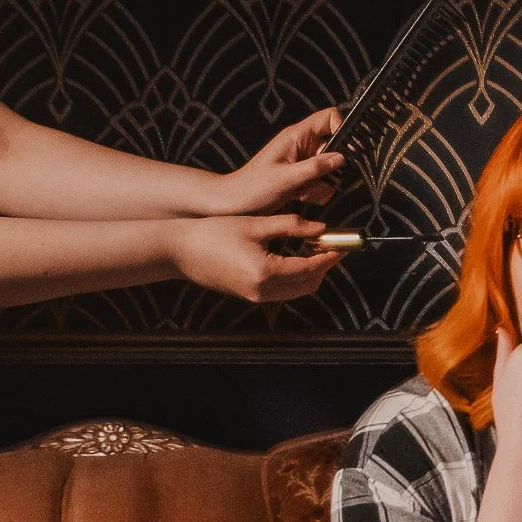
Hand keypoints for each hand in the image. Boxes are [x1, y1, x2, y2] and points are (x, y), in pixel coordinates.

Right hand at [169, 213, 342, 301]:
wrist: (181, 251)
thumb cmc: (214, 232)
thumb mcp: (255, 224)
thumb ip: (291, 226)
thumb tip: (320, 228)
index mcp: (266, 272)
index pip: (309, 268)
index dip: (328, 257)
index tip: (340, 245)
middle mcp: (263, 291)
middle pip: (308, 285)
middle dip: (323, 268)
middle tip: (331, 248)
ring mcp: (257, 297)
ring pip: (297, 291)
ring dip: (310, 274)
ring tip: (315, 251)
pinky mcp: (251, 297)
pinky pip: (283, 291)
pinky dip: (295, 278)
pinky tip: (296, 259)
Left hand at [217, 107, 344, 214]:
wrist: (236, 203)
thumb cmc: (255, 187)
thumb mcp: (287, 178)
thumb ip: (315, 167)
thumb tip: (341, 158)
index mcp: (296, 136)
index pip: (328, 117)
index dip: (341, 128)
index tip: (345, 152)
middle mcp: (302, 146)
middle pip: (334, 147)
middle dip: (332, 168)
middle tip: (319, 180)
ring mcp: (303, 162)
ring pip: (330, 169)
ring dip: (323, 185)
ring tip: (304, 192)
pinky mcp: (303, 177)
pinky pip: (323, 183)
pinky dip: (317, 193)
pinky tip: (302, 197)